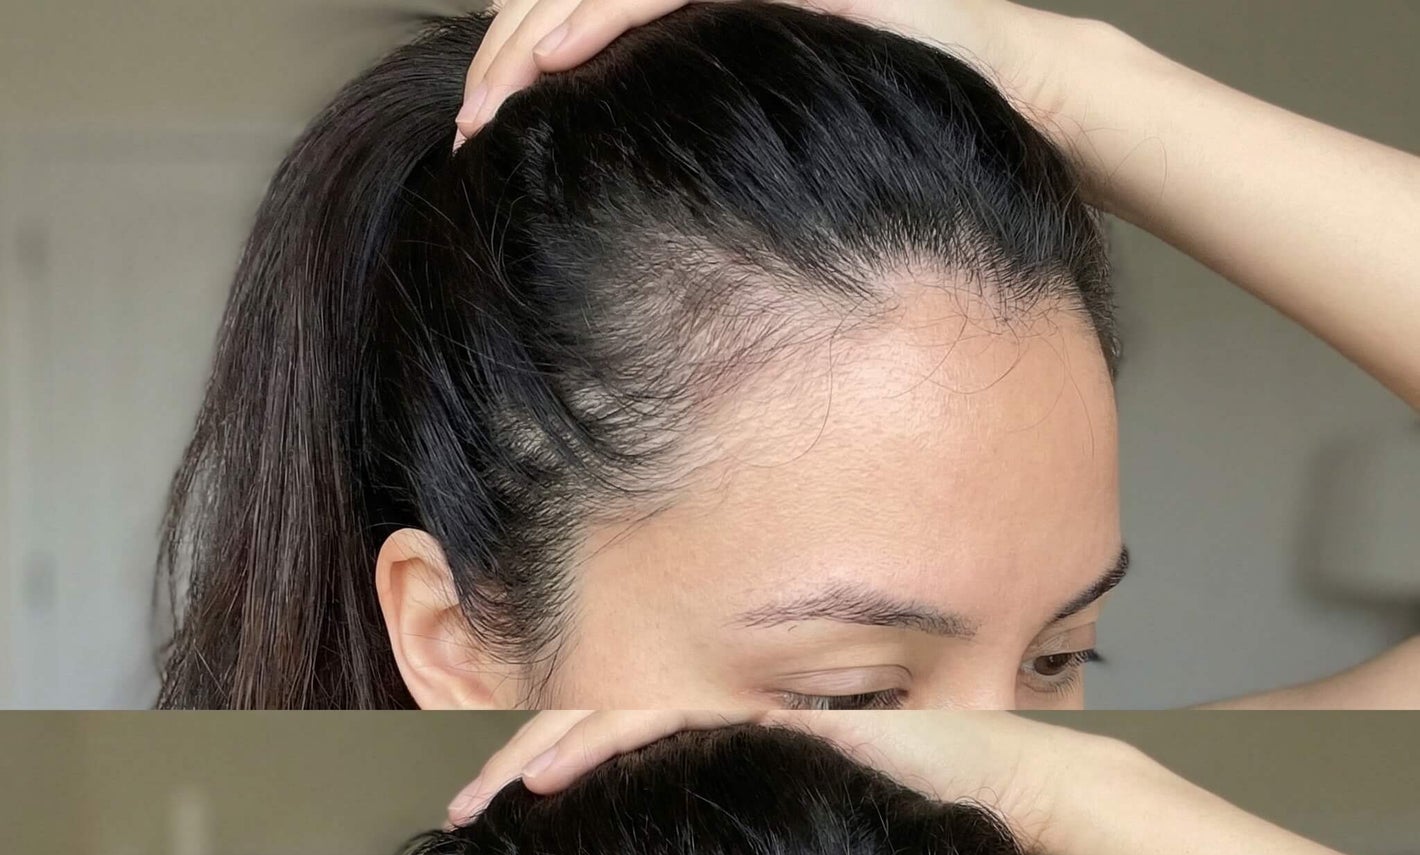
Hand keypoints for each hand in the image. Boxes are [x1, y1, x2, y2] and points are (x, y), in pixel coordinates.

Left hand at [445, 708, 1119, 854]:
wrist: (1033, 809)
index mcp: (735, 782)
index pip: (622, 775)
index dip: (548, 802)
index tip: (486, 854)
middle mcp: (734, 744)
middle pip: (600, 739)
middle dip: (517, 771)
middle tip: (451, 822)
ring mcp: (755, 717)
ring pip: (619, 717)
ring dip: (538, 752)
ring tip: (478, 800)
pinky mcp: (777, 714)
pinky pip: (670, 716)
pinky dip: (602, 741)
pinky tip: (546, 778)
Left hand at [455, 0, 1046, 146]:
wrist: (1010, 79)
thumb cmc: (898, 119)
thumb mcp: (776, 138)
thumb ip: (704, 144)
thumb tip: (643, 204)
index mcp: (705, 6)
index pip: (585, 18)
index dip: (521, 66)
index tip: (480, 137)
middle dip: (504, 57)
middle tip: (465, 129)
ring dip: (531, 38)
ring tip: (487, 104)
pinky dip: (600, 16)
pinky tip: (552, 56)